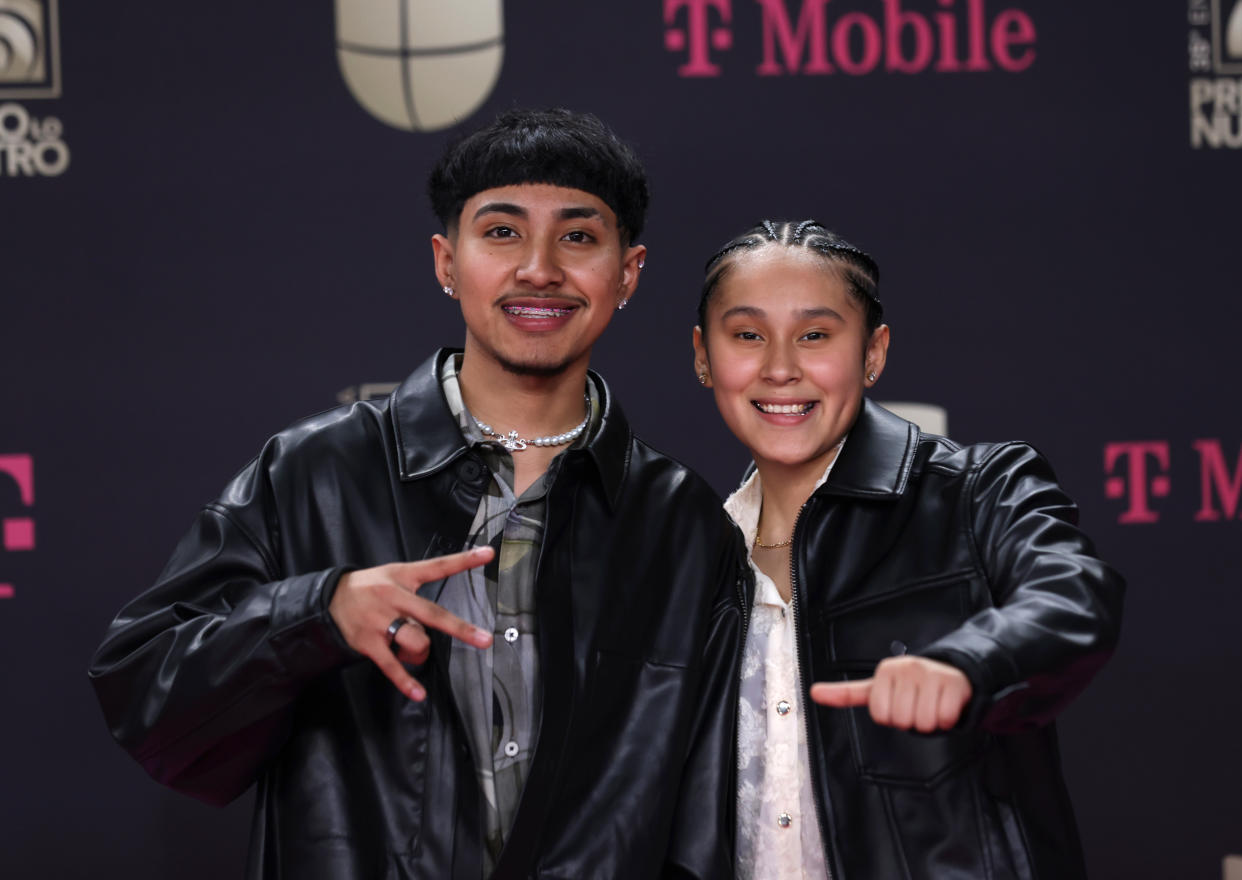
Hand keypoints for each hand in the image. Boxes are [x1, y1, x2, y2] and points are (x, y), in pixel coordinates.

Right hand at [328, 547, 494, 700]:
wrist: (330, 598)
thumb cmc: (371, 587)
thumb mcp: (394, 574)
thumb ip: (418, 588)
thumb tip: (440, 619)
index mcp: (404, 577)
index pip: (438, 566)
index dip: (463, 560)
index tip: (488, 554)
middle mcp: (395, 597)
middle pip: (433, 614)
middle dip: (460, 629)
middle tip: (484, 640)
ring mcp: (381, 621)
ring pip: (417, 642)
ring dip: (421, 651)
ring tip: (407, 645)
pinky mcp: (369, 642)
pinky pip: (391, 666)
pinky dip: (405, 681)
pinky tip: (418, 693)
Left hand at [809, 656, 971, 732]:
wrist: (951, 675)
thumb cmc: (910, 687)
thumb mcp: (878, 688)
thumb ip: (847, 693)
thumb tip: (813, 692)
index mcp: (886, 671)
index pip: (880, 715)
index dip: (890, 717)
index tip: (897, 704)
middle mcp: (907, 668)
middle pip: (901, 720)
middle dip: (909, 720)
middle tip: (917, 705)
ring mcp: (931, 674)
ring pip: (922, 722)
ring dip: (928, 722)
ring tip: (930, 704)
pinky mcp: (953, 683)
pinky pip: (944, 719)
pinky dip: (946, 720)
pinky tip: (945, 705)